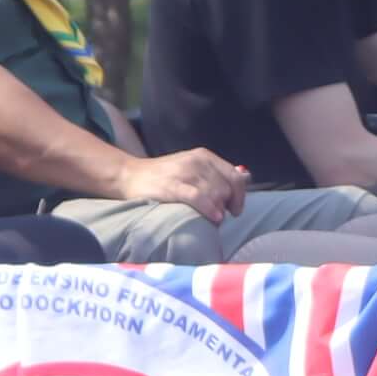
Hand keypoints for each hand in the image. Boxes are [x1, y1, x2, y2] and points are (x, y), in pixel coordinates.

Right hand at [119, 146, 246, 219]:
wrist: (131, 175)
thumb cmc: (165, 175)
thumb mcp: (193, 167)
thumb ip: (216, 174)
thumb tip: (245, 178)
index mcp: (204, 156)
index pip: (234, 176)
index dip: (240, 196)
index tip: (236, 210)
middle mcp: (197, 161)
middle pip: (225, 188)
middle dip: (226, 205)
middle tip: (219, 215)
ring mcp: (184, 172)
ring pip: (214, 194)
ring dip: (218, 210)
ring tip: (212, 219)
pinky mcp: (172, 186)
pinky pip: (199, 198)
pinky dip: (209, 209)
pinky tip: (213, 218)